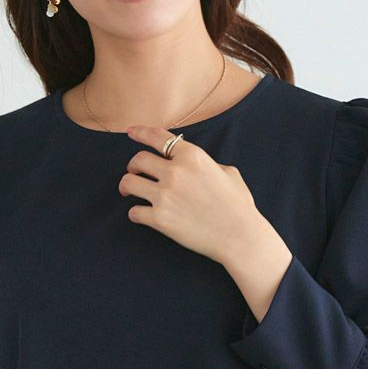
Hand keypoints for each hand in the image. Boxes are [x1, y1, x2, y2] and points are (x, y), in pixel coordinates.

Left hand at [119, 124, 262, 264]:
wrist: (240, 237)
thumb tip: (193, 164)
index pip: (157, 137)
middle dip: (133, 166)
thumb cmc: (238, 205)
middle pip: (138, 160)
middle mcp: (175, 172)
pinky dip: (135, 213)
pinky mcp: (160, 219)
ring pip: (129, 182)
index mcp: (192, 156)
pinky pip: (134, 211)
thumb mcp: (228, 173)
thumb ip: (207, 164)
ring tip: (130, 191)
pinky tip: (142, 215)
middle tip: (135, 173)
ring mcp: (165, 195)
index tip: (131, 131)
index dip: (140, 132)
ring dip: (127, 186)